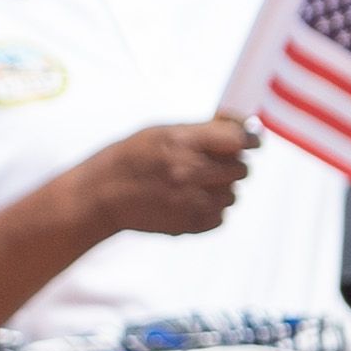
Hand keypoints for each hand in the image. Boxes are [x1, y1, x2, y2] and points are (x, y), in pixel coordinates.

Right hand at [53, 118, 251, 241]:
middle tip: (211, 164)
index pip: (240, 139)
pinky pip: (221, 216)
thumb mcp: (161, 131)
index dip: (251, 139)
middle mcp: (190, 172)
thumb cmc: (130, 158)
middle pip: (241, 168)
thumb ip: (203, 129)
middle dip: (231, 164)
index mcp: (183, 143)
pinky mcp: (190, 224)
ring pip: (233, 194)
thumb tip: (244, 126)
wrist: (98, 197)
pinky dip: (210, 209)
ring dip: (220, 189)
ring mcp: (191, 201)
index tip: (252, 140)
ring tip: (193, 185)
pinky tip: (188, 201)